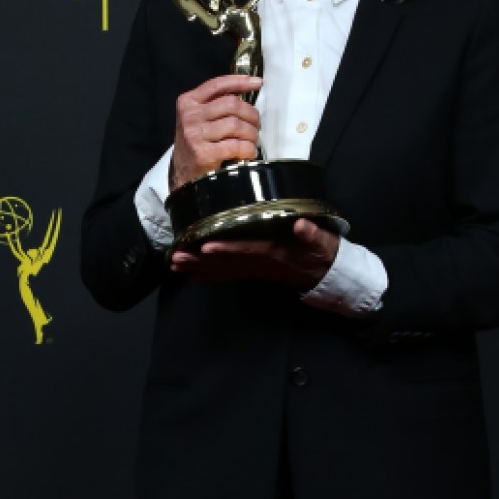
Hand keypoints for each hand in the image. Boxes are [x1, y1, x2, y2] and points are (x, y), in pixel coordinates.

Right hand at [171, 74, 261, 188]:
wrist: (183, 173)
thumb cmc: (195, 144)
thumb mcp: (198, 118)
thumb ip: (215, 104)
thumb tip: (244, 95)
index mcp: (188, 102)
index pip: (217, 85)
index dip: (240, 81)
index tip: (257, 83)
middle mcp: (190, 116)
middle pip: (232, 104)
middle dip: (251, 114)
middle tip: (256, 124)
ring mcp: (196, 135)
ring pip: (236, 124)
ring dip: (251, 133)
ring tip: (253, 140)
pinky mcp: (204, 153)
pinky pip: (236, 146)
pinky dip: (248, 149)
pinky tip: (249, 152)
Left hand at [171, 219, 339, 287]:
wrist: (324, 272)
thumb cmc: (321, 251)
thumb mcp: (322, 241)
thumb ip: (312, 233)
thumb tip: (300, 224)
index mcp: (274, 252)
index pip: (247, 249)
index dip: (227, 248)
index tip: (207, 245)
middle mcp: (260, 263)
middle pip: (226, 263)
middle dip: (200, 260)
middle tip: (176, 257)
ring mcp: (254, 269)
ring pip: (222, 270)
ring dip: (198, 268)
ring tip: (175, 264)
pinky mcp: (251, 271)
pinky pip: (226, 274)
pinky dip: (207, 274)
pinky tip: (190, 273)